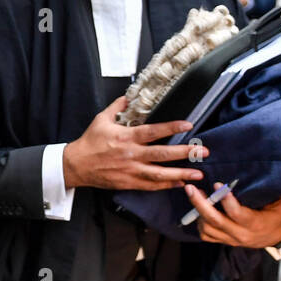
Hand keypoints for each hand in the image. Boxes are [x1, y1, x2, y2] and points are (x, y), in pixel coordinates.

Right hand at [62, 97, 206, 190]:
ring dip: (180, 174)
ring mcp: (131, 171)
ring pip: (160, 174)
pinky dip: (166, 185)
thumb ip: (117, 107)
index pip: (153, 131)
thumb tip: (129, 95)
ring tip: (197, 174)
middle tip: (203, 152)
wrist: (77, 165)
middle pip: (162, 154)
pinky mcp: (129, 183)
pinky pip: (151, 186)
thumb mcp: (101, 119)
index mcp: (126, 137)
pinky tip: (180, 184)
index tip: (188, 124)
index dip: (172, 127)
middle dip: (185, 153)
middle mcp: (131, 155)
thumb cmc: (90, 142)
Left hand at [186, 182, 280, 247]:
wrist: (277, 235)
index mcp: (256, 224)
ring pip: (207, 228)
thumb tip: (269, 170)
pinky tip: (197, 208)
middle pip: (215, 221)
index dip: (226, 200)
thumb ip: (274, 189)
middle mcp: (241, 234)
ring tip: (194, 193)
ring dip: (197, 211)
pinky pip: (206, 235)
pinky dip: (199, 222)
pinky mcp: (224, 240)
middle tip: (191, 188)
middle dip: (200, 204)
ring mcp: (231, 239)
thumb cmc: (279, 214)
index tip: (217, 184)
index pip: (237, 214)